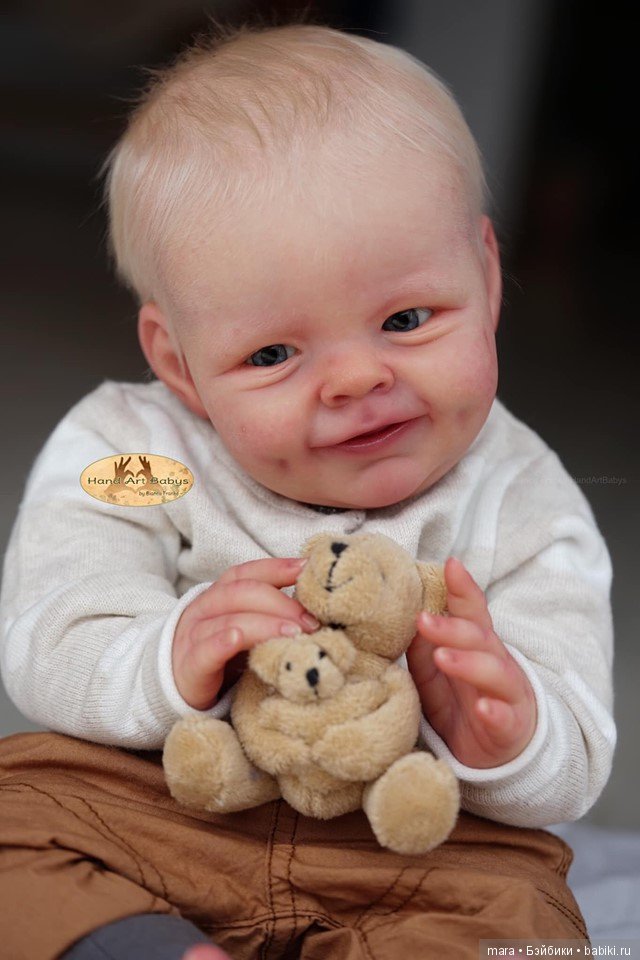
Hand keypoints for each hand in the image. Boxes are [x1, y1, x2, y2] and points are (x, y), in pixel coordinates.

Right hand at [172, 558, 319, 709]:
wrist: (175, 684)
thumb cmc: (221, 654)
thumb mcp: (245, 628)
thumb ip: (271, 616)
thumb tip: (317, 610)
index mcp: (221, 595)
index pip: (247, 572)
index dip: (277, 567)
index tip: (308, 568)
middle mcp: (205, 608)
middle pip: (242, 592)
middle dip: (281, 603)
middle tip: (312, 620)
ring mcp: (194, 635)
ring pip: (229, 619)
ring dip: (265, 624)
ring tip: (295, 633)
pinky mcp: (189, 666)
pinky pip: (204, 650)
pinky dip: (221, 642)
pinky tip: (237, 639)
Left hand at [406, 557, 536, 767]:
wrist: (500, 755)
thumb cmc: (463, 703)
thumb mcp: (435, 676)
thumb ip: (421, 651)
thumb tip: (396, 622)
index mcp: (478, 645)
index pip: (473, 611)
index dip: (463, 588)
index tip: (450, 565)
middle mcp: (497, 663)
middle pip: (480, 638)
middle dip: (452, 627)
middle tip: (422, 619)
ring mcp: (508, 694)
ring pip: (495, 672)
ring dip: (469, 663)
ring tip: (443, 658)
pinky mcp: (511, 728)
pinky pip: (505, 719)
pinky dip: (495, 713)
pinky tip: (482, 709)